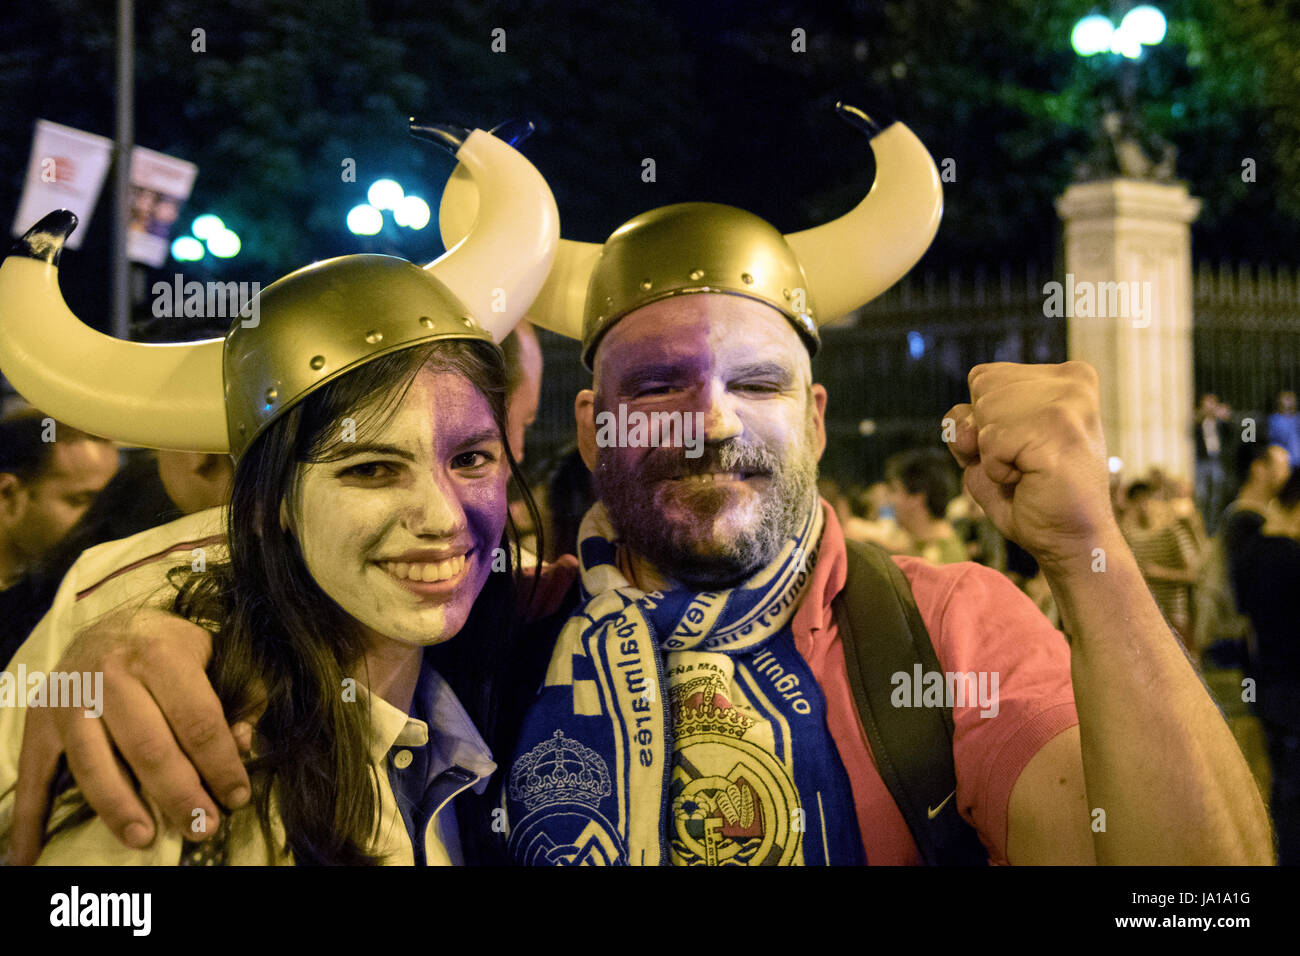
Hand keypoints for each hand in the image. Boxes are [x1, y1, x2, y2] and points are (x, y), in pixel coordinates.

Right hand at [9, 607, 253, 863]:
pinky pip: (34, 774)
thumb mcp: (212, 655)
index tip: (237, 797)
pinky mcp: (40, 720)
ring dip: (121, 809)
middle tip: (203, 827)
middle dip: (179, 795)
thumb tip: (243, 743)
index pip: (197, 720)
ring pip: (95, 764)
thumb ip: (236, 697)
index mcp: (161, 655)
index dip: (220, 763)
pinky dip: (29, 820)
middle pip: (148, 747)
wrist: (108, 625)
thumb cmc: (169, 648)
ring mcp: (70, 699)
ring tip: (146, 839)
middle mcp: (110, 675)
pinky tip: (29, 857)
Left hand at [944, 362, 1118, 570]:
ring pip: (984, 411)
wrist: (1069, 543)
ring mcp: (1069, 403)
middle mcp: (1072, 381)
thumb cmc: (1030, 496)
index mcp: (1064, 376)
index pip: (982, 377)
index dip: (984, 421)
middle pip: (980, 388)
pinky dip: (998, 471)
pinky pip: (990, 443)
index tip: (1020, 448)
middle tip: (1025, 464)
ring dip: (993, 454)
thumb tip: (966, 426)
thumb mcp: (985, 449)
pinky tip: (1031, 480)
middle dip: (986, 435)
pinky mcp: (1059, 429)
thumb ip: (965, 423)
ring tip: (1030, 472)